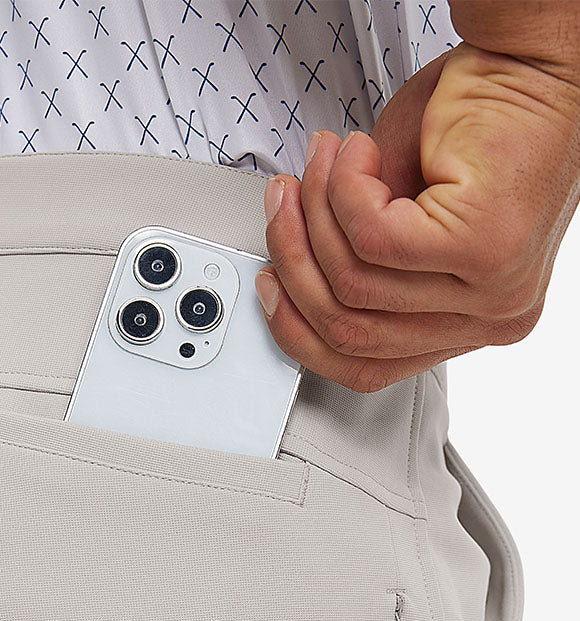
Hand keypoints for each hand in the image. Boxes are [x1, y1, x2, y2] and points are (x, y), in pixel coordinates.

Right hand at [255, 41, 579, 392]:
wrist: (535, 63)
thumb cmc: (482, 123)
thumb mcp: (405, 218)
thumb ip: (363, 268)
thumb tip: (293, 283)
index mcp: (477, 322)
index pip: (369, 367)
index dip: (302, 330)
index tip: (273, 285)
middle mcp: (492, 317)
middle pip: (351, 330)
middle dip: (297, 262)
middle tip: (285, 205)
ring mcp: (493, 290)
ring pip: (354, 284)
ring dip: (319, 212)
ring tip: (324, 162)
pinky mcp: (485, 248)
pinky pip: (373, 240)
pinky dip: (346, 190)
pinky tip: (358, 154)